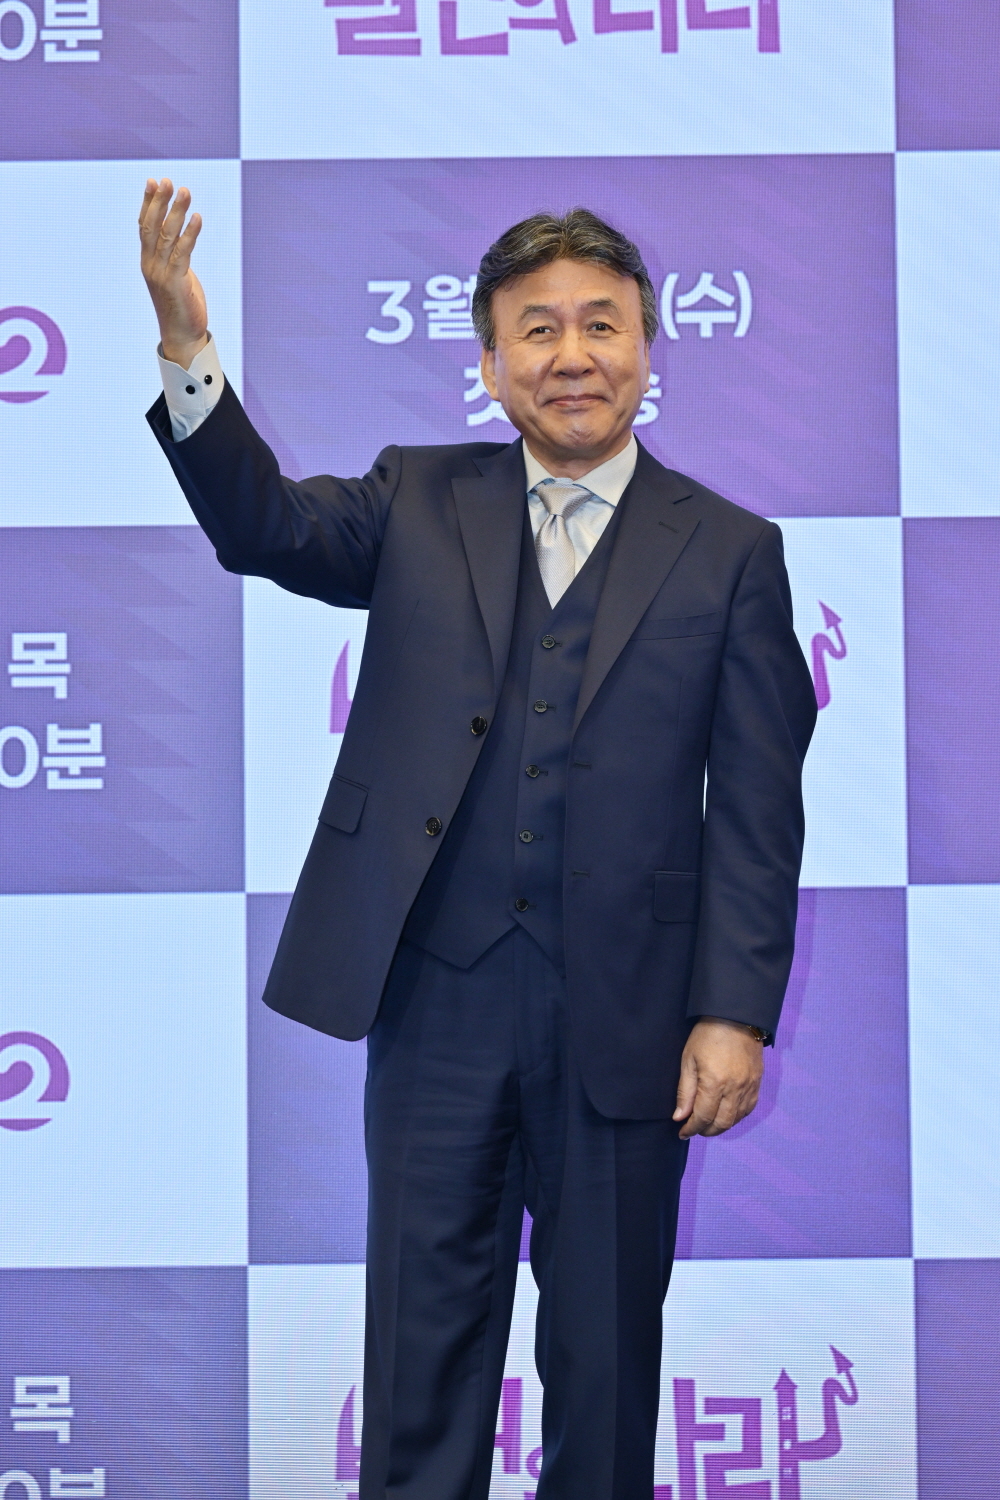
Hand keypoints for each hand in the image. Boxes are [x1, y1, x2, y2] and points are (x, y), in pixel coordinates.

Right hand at [138, 178, 208, 369]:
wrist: (182, 337)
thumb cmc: (182, 306)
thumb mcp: (176, 275)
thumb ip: (175, 255)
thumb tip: (180, 237)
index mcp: (148, 261)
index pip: (144, 226)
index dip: (148, 203)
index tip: (154, 182)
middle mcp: (150, 264)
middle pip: (152, 226)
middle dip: (159, 201)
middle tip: (167, 180)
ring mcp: (161, 273)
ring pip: (166, 235)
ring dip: (176, 212)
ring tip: (185, 191)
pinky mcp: (175, 282)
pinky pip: (182, 252)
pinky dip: (190, 234)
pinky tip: (197, 218)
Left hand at [673, 1018, 763, 1138]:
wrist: (736, 1016)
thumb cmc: (707, 1035)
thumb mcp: (688, 1060)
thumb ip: (685, 1091)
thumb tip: (680, 1117)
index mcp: (714, 1083)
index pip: (703, 1117)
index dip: (691, 1129)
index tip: (682, 1133)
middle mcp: (734, 1089)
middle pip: (721, 1123)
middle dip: (706, 1131)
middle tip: (695, 1129)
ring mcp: (749, 1086)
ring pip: (736, 1119)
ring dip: (721, 1126)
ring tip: (708, 1123)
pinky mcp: (757, 1082)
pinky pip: (749, 1108)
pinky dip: (737, 1116)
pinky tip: (727, 1114)